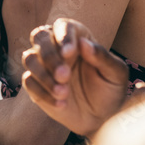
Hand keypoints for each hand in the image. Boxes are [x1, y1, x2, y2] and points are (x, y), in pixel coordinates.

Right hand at [21, 18, 129, 136]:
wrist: (100, 117)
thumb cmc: (109, 90)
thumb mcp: (115, 74)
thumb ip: (102, 57)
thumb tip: (84, 43)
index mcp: (76, 37)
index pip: (63, 26)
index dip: (63, 37)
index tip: (69, 53)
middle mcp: (56, 46)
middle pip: (39, 37)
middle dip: (49, 56)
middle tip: (64, 76)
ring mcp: (43, 64)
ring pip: (29, 58)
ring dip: (44, 75)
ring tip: (64, 93)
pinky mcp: (35, 83)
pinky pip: (29, 82)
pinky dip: (43, 93)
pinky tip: (61, 104)